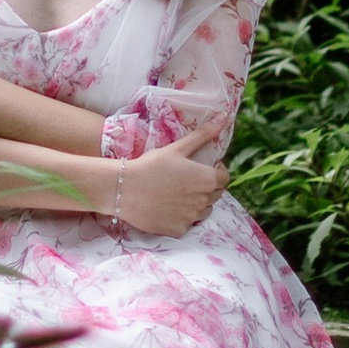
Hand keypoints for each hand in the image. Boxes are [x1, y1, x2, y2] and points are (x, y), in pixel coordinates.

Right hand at [109, 141, 229, 236]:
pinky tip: (167, 205)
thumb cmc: (150, 165)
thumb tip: (224, 117)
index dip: (215, 171)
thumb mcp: (177, 147)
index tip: (199, 167)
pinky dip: (181, 216)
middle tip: (185, 179)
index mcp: (207, 179)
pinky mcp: (180, 230)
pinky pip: (187, 222)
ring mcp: (192, 217)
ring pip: (203, 210)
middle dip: (206, 186)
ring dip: (196, 202)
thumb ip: (203, 135)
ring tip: (176, 192)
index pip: (224, 177)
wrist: (124, 189)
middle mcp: (204, 201)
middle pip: (215, 194)